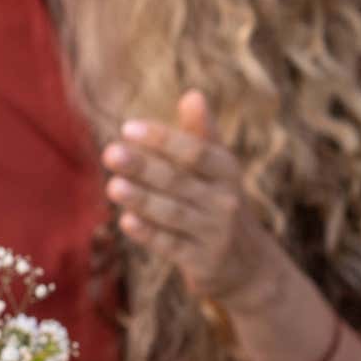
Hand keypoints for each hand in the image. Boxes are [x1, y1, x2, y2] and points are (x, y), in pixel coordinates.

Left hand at [103, 91, 264, 305]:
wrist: (249, 266)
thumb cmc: (221, 204)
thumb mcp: (219, 171)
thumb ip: (202, 135)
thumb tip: (193, 94)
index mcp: (227, 173)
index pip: (196, 151)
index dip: (162, 139)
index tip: (127, 128)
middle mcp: (225, 202)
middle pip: (180, 181)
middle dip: (144, 167)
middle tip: (110, 152)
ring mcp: (214, 234)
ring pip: (173, 214)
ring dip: (142, 200)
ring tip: (113, 186)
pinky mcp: (203, 263)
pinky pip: (171, 246)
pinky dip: (149, 234)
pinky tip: (126, 221)